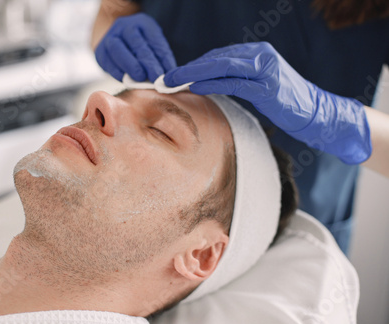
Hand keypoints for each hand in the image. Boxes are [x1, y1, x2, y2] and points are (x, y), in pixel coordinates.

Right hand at [95, 13, 175, 81]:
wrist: (117, 42)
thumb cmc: (140, 47)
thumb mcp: (153, 45)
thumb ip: (160, 57)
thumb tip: (168, 75)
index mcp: (142, 23)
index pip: (154, 39)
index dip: (162, 56)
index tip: (167, 73)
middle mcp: (124, 27)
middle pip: (137, 43)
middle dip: (147, 62)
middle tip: (156, 77)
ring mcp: (110, 37)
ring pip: (118, 50)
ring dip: (130, 66)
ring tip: (140, 79)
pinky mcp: (100, 51)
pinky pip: (108, 62)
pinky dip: (118, 72)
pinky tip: (126, 80)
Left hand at [164, 42, 370, 163]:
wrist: (315, 113)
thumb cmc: (284, 102)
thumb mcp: (258, 85)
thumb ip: (236, 78)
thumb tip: (206, 82)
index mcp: (256, 52)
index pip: (217, 56)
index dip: (193, 66)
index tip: (174, 76)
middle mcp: (260, 55)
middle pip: (215, 58)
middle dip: (187, 69)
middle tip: (165, 79)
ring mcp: (265, 69)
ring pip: (221, 67)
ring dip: (193, 75)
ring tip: (173, 83)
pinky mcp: (268, 87)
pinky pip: (234, 83)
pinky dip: (212, 84)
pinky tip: (196, 87)